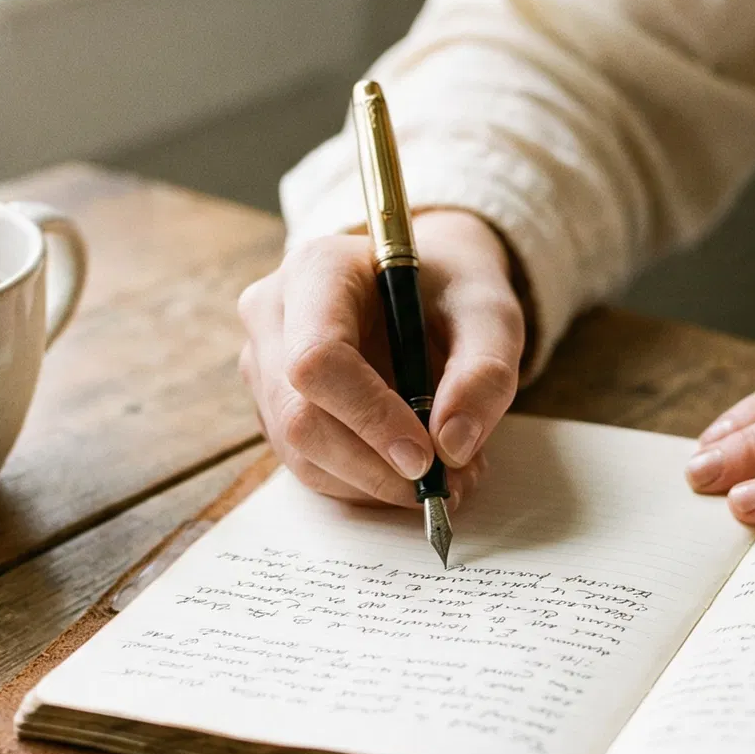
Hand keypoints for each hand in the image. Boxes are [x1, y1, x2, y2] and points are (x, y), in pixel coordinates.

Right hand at [237, 210, 524, 505]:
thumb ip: (485, 373)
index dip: (369, 417)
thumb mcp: (491, 316)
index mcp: (317, 270)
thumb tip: (452, 447)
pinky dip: (364, 483)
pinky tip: (412, 469)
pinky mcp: (273, 406)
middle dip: (374, 467)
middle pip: (300, 417)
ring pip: (300, 452)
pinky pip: (308, 463)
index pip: (317, 358)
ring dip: (375, 483)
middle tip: (447, 483)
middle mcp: (273, 315)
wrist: (428, 284)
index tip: (427, 457)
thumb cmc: (454, 290)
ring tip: (446, 475)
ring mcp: (263, 364)